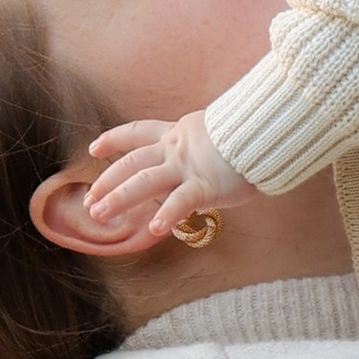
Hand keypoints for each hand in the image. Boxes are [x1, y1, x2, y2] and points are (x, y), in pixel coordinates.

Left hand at [84, 111, 250, 245]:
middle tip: (89, 202)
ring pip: (144, 181)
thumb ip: (202, 143)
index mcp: (177, 133)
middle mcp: (176, 149)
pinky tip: (153, 230)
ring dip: (119, 198)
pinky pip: (180, 202)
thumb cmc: (250, 132)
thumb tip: (203, 154)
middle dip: (107, 182)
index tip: (95, 148)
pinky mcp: (205, 185)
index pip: (138, 132)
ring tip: (98, 214)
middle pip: (132, 163)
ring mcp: (188, 167)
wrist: (269, 128)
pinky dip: (166, 216)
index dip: (114, 139)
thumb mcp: (218, 129)